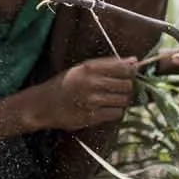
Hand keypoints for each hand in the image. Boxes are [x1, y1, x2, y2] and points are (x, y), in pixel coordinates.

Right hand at [15, 55, 137, 131]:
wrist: (44, 104)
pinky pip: (116, 114)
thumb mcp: (82, 68)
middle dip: (127, 87)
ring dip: (121, 100)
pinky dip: (115, 111)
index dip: (131, 72)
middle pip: (127, 85)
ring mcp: (93, 101)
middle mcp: (92, 83)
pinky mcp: (92, 117)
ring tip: (111, 98)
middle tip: (119, 88)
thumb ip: (109, 64)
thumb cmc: (65, 83)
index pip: (123, 68)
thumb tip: (135, 61)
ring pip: (124, 100)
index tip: (131, 74)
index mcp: (90, 68)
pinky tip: (105, 108)